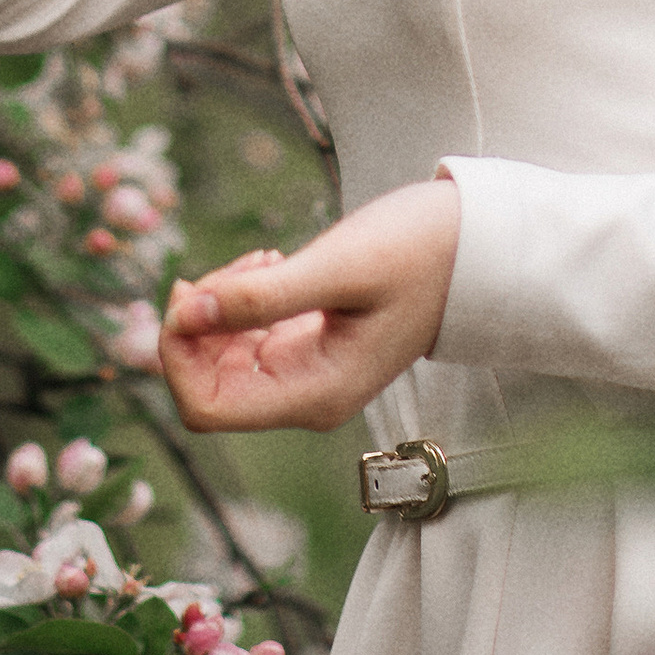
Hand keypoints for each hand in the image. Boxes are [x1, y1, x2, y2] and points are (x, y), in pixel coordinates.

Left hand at [158, 182, 461, 435]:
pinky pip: (246, 339)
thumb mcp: (341, 267)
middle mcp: (305, 398)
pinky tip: (272, 263)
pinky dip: (241, 300)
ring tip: (266, 259)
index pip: (205, 408)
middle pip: (206, 384)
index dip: (179, 355)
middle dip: (199, 323)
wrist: (475, 247)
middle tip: (242, 264)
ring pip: (221, 358)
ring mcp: (306, 375)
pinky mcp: (308, 348)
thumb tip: (186, 311)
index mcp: (313, 395)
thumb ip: (262, 296)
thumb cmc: (420, 253)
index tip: (193, 290)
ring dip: (220, 306)